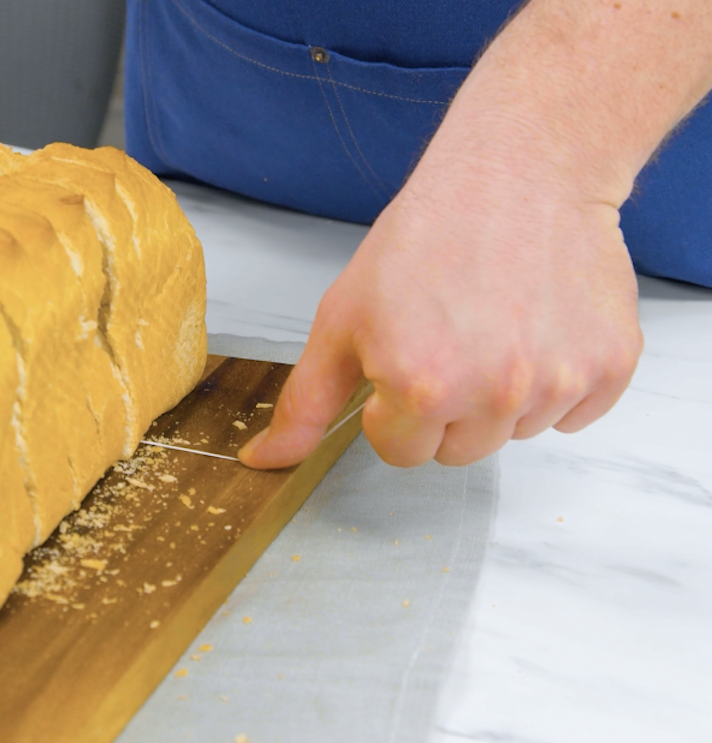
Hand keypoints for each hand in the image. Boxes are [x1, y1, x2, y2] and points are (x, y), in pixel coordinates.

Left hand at [239, 139, 642, 468]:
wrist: (518, 172)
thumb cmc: (425, 237)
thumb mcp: (341, 318)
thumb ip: (304, 402)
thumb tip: (265, 460)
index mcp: (421, 386)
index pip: (399, 452)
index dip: (392, 408)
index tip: (403, 357)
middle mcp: (494, 393)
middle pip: (457, 451)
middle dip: (444, 407)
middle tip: (448, 336)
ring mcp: (558, 381)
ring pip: (515, 433)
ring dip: (500, 395)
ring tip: (493, 323)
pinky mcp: (610, 365)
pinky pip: (576, 414)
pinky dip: (559, 381)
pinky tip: (538, 326)